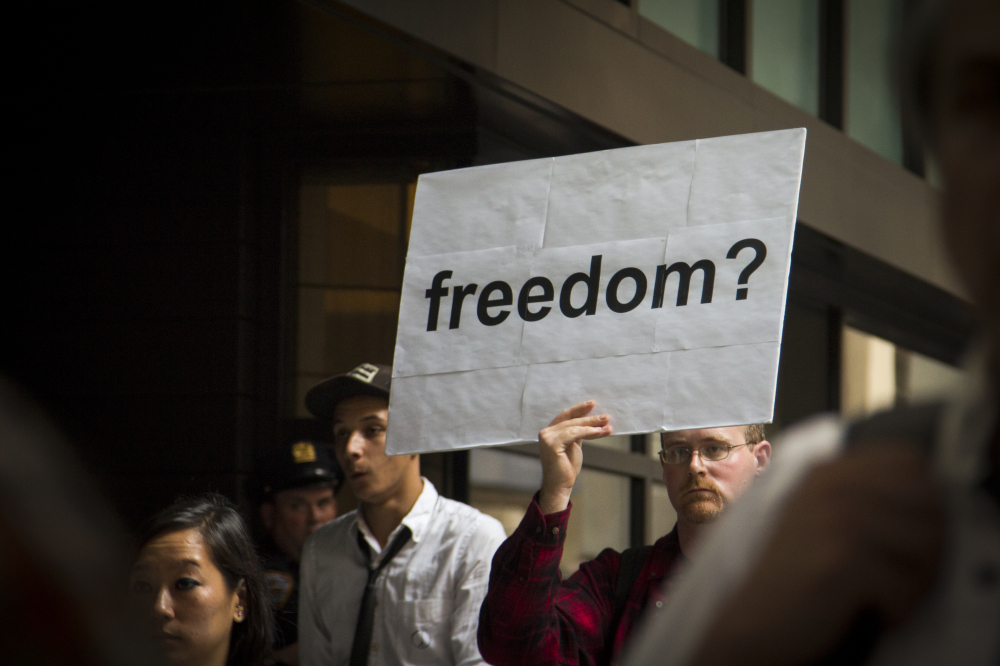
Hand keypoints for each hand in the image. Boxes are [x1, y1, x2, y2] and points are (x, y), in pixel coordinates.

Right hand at [537, 401, 610, 514]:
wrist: (561, 486)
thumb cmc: (567, 467)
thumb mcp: (574, 445)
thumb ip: (577, 433)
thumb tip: (592, 421)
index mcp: (550, 431)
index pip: (566, 416)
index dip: (579, 409)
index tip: (593, 404)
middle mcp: (546, 432)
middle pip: (571, 420)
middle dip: (590, 418)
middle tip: (606, 417)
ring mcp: (547, 438)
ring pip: (574, 426)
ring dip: (592, 425)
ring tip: (606, 425)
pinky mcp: (552, 444)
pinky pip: (573, 434)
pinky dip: (588, 432)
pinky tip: (599, 432)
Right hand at [691, 445, 943, 665]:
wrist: (757, 620)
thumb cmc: (797, 574)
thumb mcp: (822, 516)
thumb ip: (863, 493)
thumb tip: (932, 492)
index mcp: (828, 472)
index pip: (909, 461)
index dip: (924, 498)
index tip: (909, 532)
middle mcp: (832, 486)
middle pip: (928, 505)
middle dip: (928, 546)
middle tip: (900, 573)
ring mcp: (834, 519)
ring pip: (926, 546)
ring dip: (914, 581)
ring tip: (881, 592)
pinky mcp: (839, 558)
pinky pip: (905, 585)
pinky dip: (895, 609)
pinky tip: (866, 609)